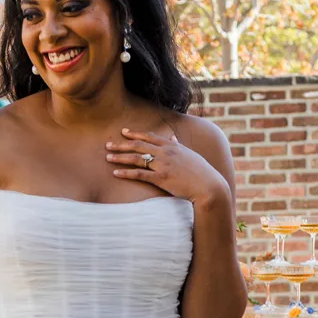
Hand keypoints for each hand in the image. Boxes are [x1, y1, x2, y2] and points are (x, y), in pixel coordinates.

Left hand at [105, 128, 230, 204]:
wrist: (209, 186)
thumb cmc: (201, 172)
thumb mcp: (190, 154)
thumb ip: (179, 145)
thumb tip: (174, 138)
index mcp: (172, 146)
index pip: (150, 137)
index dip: (135, 134)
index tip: (123, 131)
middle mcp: (166, 152)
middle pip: (139, 145)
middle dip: (122, 144)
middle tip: (108, 144)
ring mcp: (163, 165)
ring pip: (136, 158)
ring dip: (120, 157)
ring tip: (108, 157)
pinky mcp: (161, 178)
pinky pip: (139, 174)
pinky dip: (126, 173)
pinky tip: (116, 173)